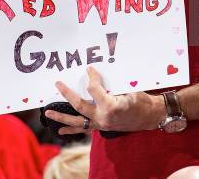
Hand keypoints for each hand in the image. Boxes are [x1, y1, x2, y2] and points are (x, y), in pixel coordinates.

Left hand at [45, 67, 164, 134]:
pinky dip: (72, 129)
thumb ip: (110, 85)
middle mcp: (103, 117)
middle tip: (58, 83)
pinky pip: (84, 129)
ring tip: (48, 113)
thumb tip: (95, 76)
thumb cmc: (141, 100)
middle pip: (80, 105)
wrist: (150, 116)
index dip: (91, 77)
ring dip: (62, 116)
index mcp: (111, 105)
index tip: (89, 69)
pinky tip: (61, 129)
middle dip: (67, 94)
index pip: (94, 89)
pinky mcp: (101, 127)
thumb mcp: (128, 89)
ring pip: (78, 121)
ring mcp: (101, 124)